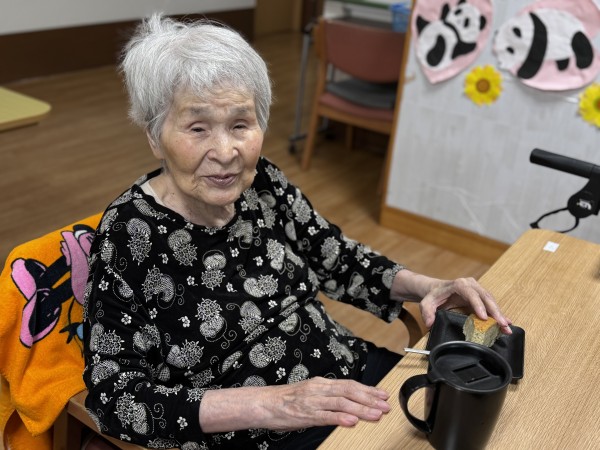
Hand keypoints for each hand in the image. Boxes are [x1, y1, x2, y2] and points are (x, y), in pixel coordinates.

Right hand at [200, 377, 390, 432]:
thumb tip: (349, 403)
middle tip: (385, 405)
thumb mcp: (311, 392)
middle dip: (370, 399)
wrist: (264, 403)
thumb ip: (329, 396)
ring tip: (376, 415)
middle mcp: (319, 389)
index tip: (382, 395)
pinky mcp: (306, 414)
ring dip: (361, 409)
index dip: (368, 389)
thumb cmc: (287, 400)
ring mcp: (313, 401)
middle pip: (349, 392)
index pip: (349, 384)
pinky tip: (352, 422)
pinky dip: (341, 418)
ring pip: (342, 403)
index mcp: (321, 383)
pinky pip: (326, 416)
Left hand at [391, 270, 511, 334]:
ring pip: (491, 301)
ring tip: (507, 328)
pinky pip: (491, 305)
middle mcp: (470, 284)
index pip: (470, 294)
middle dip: (495, 312)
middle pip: (485, 297)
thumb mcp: (426, 303)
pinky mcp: (480, 297)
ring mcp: (477, 289)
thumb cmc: (433, 296)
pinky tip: (506, 323)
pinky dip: (498, 314)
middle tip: (502, 325)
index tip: (484, 317)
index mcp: (458, 284)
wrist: (436, 290)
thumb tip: (430, 323)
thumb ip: (426, 312)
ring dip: (499, 315)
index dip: (478, 305)